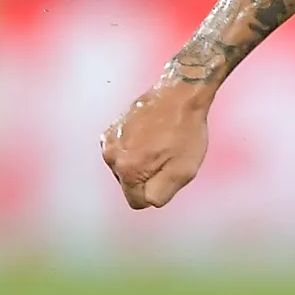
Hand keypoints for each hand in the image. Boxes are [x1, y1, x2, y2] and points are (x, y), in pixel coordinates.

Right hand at [101, 77, 211, 209]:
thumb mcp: (183, 172)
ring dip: (141, 162)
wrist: (179, 93)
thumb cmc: (185, 133)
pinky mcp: (110, 130)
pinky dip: (135, 148)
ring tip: (160, 142)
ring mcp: (109, 142)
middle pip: (129, 184)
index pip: (137, 202)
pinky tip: (151, 134)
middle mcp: (111, 157)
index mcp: (127, 170)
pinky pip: (123, 152)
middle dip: (148, 177)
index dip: (157, 191)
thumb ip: (160, 194)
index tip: (168, 171)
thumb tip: (146, 201)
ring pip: (126, 168)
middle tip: (167, 155)